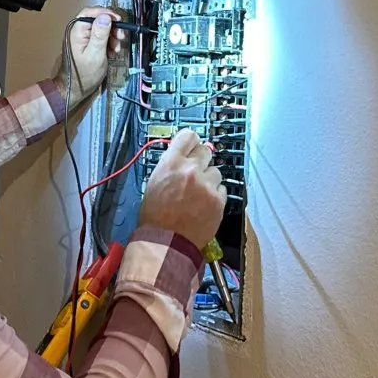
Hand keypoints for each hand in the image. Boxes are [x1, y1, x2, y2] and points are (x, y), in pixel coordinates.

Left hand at [55, 7, 124, 103]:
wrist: (77, 90)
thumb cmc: (84, 74)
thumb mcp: (95, 54)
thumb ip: (100, 34)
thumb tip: (105, 16)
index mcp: (77, 31)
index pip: (90, 12)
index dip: (105, 13)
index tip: (119, 20)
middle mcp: (79, 32)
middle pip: (97, 20)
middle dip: (111, 27)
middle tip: (121, 37)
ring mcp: (83, 38)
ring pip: (102, 29)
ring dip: (112, 37)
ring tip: (117, 49)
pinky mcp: (88, 45)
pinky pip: (101, 38)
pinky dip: (109, 43)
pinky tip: (113, 53)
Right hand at [138, 130, 225, 249]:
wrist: (165, 241)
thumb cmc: (155, 215)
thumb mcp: (155, 181)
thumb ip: (171, 166)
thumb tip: (184, 157)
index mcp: (171, 163)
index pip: (188, 136)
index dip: (191, 141)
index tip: (192, 147)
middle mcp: (190, 169)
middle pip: (206, 151)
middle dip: (201, 161)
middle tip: (195, 174)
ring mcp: (206, 185)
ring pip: (216, 172)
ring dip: (209, 180)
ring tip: (198, 195)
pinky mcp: (218, 200)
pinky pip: (222, 189)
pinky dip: (215, 196)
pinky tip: (203, 206)